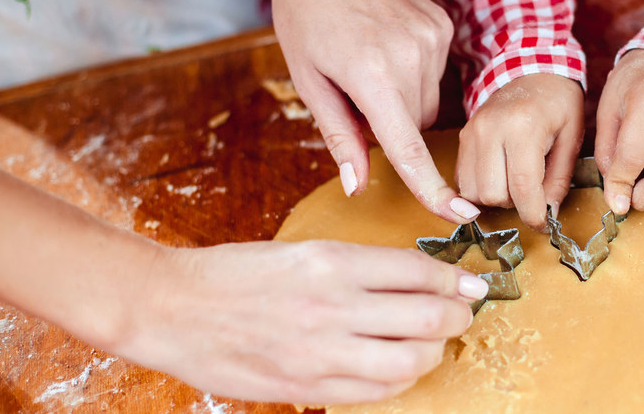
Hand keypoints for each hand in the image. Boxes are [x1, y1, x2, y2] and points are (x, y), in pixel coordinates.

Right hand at [115, 240, 485, 404]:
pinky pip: (375, 392)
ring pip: (410, 361)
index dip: (456, 279)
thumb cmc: (235, 274)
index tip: (471, 282)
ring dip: (434, 352)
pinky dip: (400, 381)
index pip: (420, 271)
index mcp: (332, 262)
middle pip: (428, 316)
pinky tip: (399, 368)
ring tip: (433, 343)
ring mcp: (320, 352)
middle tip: (462, 311)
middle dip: (458, 315)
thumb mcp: (303, 251)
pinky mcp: (306, 387)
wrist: (172, 308)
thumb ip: (359, 268)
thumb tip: (416, 279)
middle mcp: (332, 306)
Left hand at [270, 0, 478, 223]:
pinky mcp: (442, 26)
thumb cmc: (305, 13)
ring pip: (427, 101)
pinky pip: (434, 73)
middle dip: (390, 124)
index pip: (408, 149)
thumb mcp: (309, 80)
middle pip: (415, 126)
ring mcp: (433, 39)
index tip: (460, 217)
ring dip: (402, 99)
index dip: (433, 189)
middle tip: (353, 92)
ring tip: (367, 61)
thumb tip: (358, 186)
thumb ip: (339, 136)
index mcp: (371, 76)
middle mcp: (411, 58)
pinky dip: (412, 73)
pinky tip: (385, 44)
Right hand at [456, 74, 583, 229]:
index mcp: (523, 126)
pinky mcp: (462, 137)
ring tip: (516, 182)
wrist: (532, 71)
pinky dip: (481, 189)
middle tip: (532, 192)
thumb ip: (560, 179)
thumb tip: (547, 214)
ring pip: (473, 192)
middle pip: (493, 194)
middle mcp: (491, 129)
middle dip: (515, 204)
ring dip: (496, 198)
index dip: (533, 214)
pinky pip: (463, 180)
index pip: (522, 187)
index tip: (544, 224)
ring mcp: (472, 132)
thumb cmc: (559, 103)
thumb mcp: (572, 138)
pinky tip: (501, 176)